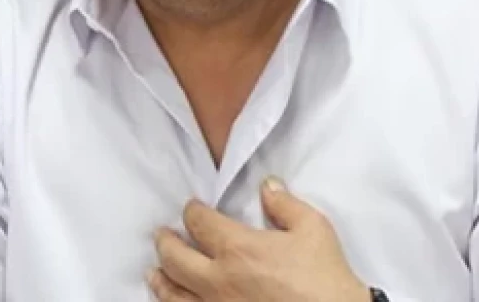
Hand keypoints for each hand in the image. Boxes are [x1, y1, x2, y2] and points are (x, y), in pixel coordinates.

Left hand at [148, 176, 369, 301]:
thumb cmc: (324, 278)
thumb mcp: (313, 228)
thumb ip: (285, 204)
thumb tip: (268, 186)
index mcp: (238, 249)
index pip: (200, 223)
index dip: (192, 211)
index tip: (192, 208)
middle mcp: (218, 281)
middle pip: (175, 259)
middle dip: (165, 243)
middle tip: (161, 235)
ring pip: (173, 295)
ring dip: (161, 281)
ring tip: (154, 273)